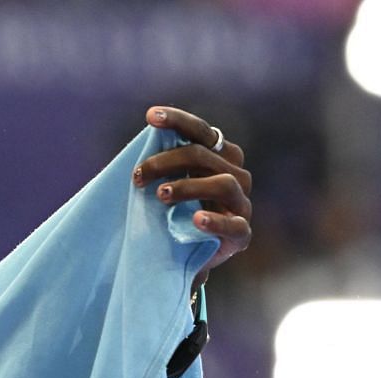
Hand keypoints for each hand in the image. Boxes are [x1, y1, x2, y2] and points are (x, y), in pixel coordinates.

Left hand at [134, 105, 252, 279]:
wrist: (188, 258)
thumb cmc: (175, 215)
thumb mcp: (168, 186)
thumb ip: (163, 168)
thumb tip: (139, 147)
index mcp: (220, 156)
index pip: (201, 131)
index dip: (177, 120)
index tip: (150, 116)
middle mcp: (236, 174)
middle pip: (204, 156)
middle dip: (167, 161)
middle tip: (138, 175)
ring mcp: (241, 204)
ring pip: (224, 183)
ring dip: (189, 186)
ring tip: (161, 195)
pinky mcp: (242, 234)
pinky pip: (234, 225)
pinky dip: (215, 220)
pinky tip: (196, 219)